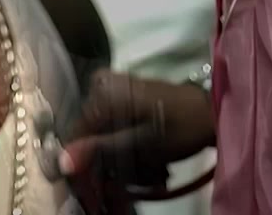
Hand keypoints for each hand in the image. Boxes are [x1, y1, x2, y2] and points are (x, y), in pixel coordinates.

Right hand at [62, 70, 214, 209]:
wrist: (209, 112)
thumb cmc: (178, 128)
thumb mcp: (138, 144)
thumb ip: (99, 150)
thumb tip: (61, 162)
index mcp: (101, 93)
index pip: (76, 134)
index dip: (85, 162)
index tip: (98, 186)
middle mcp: (100, 85)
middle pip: (90, 133)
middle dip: (108, 161)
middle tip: (133, 180)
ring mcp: (111, 86)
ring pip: (101, 132)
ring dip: (119, 156)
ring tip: (147, 171)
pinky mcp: (122, 92)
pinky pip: (112, 123)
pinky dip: (126, 143)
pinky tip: (146, 157)